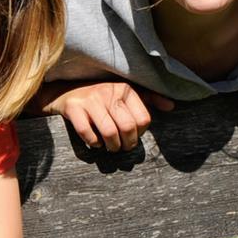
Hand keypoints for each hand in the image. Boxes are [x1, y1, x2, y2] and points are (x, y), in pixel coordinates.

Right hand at [45, 80, 170, 152]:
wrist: (65, 92)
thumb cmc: (100, 96)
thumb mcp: (124, 93)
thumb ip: (149, 99)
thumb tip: (171, 106)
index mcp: (124, 89)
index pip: (143, 119)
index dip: (140, 134)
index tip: (133, 137)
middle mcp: (109, 91)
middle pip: (128, 127)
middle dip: (127, 144)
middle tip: (123, 148)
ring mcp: (90, 100)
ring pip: (109, 132)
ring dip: (112, 146)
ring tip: (111, 148)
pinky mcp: (74, 108)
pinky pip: (88, 133)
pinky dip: (93, 143)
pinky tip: (95, 142)